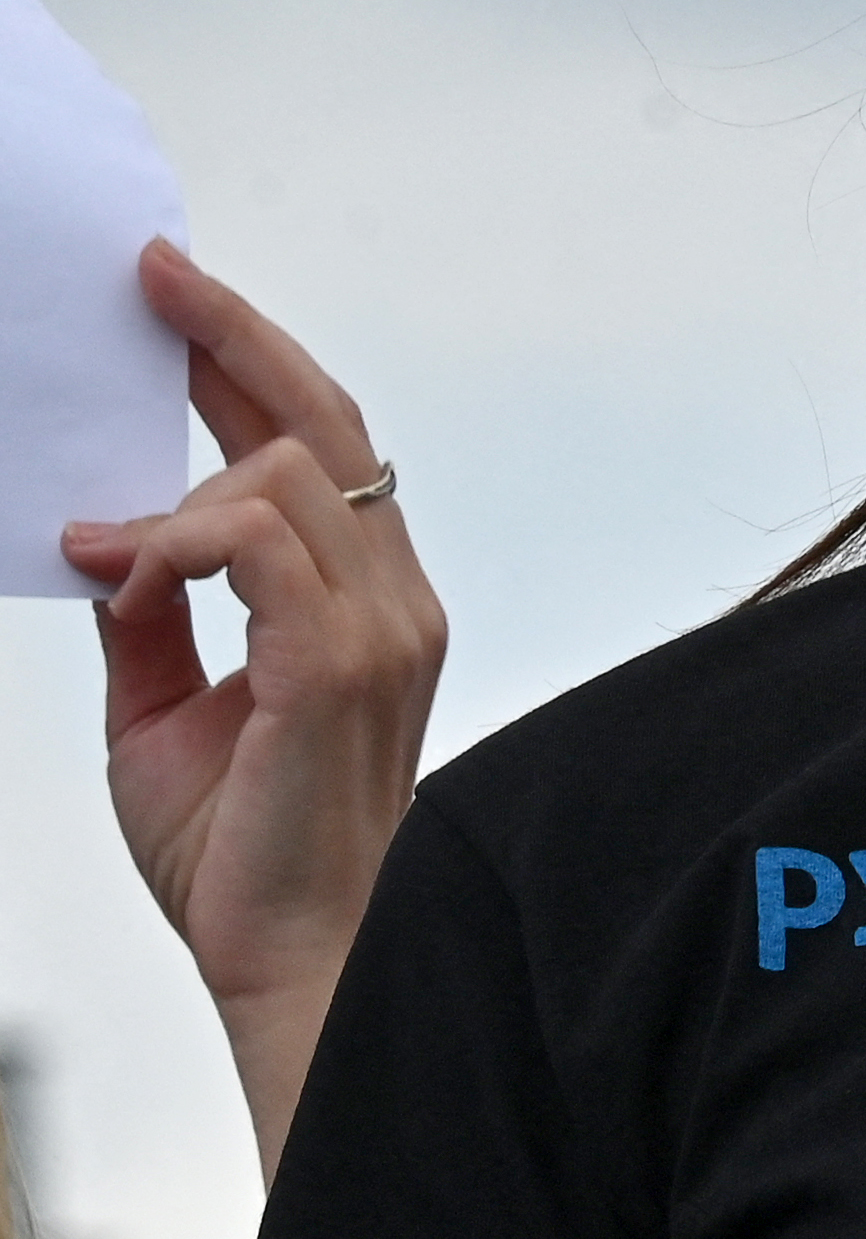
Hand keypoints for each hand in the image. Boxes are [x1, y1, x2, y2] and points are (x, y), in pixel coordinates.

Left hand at [52, 242, 442, 1180]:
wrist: (299, 960)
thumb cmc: (246, 858)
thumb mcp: (162, 713)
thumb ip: (153, 620)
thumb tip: (109, 543)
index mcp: (367, 605)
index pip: (319, 448)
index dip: (248, 361)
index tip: (176, 296)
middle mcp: (394, 599)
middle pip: (322, 422)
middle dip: (231, 337)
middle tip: (153, 278)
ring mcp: (381, 626)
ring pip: (281, 474)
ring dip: (171, 495)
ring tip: (98, 548)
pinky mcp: (340, 661)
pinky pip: (254, 543)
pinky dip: (178, 541)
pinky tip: (124, 572)